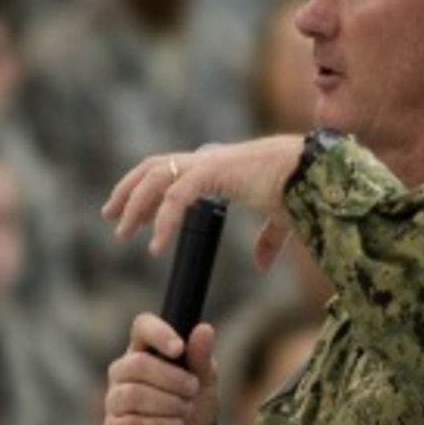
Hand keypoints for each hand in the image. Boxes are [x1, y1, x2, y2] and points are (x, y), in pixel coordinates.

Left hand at [102, 136, 303, 270]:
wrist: (314, 172)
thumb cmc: (300, 191)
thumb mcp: (280, 221)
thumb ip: (266, 241)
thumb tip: (261, 265)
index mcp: (217, 166)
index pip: (170, 171)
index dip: (148, 192)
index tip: (137, 218)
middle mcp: (207, 159)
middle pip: (152, 168)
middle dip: (128, 192)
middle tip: (109, 216)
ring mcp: (208, 162)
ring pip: (155, 178)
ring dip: (133, 204)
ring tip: (121, 232)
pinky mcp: (214, 171)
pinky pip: (177, 197)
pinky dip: (163, 221)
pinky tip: (155, 246)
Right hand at [103, 314, 218, 424]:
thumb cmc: (192, 409)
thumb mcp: (205, 382)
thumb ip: (201, 357)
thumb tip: (204, 329)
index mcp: (144, 351)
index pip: (141, 327)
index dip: (158, 333)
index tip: (178, 349)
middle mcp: (123, 373)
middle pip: (137, 364)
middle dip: (172, 379)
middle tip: (192, 391)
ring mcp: (114, 401)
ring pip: (133, 394)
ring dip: (168, 404)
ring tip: (184, 412)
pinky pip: (132, 423)